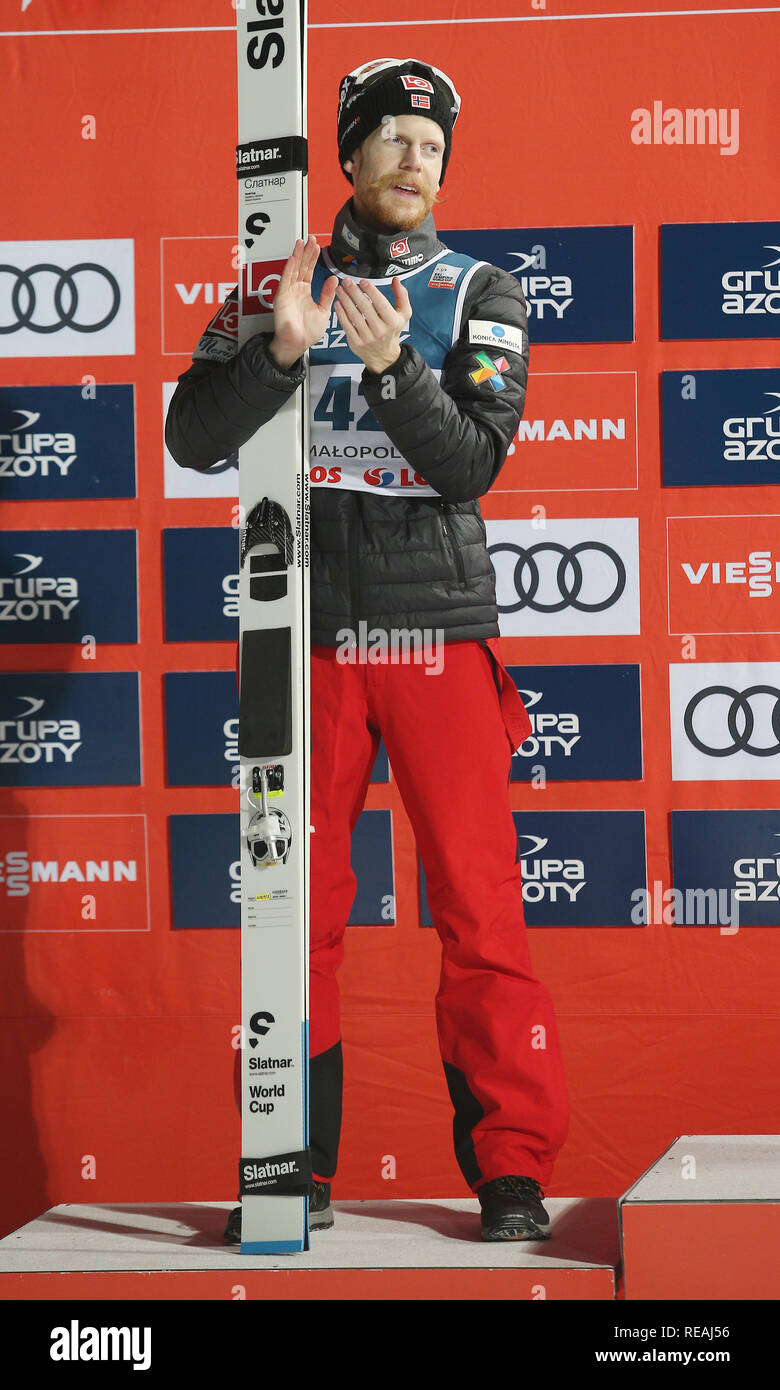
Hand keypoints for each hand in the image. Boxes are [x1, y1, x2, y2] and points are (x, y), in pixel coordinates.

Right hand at [268, 235, 337, 367]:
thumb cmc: (308, 331)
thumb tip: (334, 279)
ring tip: (301, 242)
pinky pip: (285, 280)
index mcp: (305, 291)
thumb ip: (327, 294)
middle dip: (306, 252)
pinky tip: (293, 258)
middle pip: (301, 266)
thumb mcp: (323, 310)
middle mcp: (296, 289)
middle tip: (310, 238)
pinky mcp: (282, 297)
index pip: (309, 270)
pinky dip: (289, 268)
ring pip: (293, 269)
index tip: (317, 245)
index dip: (313, 257)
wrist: (297, 343)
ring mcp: (288, 292)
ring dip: (297, 256)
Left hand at [334, 276, 411, 373]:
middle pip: (365, 307)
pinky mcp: (356, 342)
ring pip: (354, 315)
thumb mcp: (403, 315)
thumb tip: (396, 281)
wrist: (383, 355)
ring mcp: (367, 337)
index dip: (370, 290)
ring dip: (345, 300)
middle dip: (354, 292)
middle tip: (347, 282)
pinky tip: (338, 304)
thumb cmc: (391, 331)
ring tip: (340, 290)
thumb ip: (402, 296)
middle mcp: (380, 330)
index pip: (380, 302)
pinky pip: (347, 325)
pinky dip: (341, 313)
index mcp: (392, 321)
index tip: (363, 282)